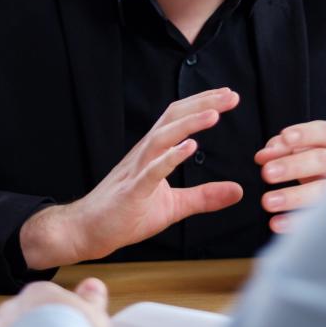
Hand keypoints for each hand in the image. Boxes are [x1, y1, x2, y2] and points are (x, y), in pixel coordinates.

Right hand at [20, 88, 244, 268]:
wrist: (87, 231)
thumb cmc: (126, 214)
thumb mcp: (174, 206)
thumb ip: (204, 197)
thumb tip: (238, 191)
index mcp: (153, 153)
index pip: (179, 119)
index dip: (203, 104)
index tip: (229, 95)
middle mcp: (144, 154)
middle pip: (173, 118)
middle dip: (202, 104)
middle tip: (231, 96)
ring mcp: (136, 171)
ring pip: (162, 137)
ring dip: (189, 124)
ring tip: (214, 114)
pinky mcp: (132, 192)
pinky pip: (152, 170)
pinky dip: (170, 157)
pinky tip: (190, 148)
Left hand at [255, 120, 325, 232]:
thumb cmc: (324, 167)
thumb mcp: (308, 152)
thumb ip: (285, 148)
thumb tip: (264, 155)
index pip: (324, 132)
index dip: (305, 134)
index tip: (284, 138)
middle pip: (323, 160)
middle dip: (293, 166)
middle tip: (266, 173)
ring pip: (324, 191)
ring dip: (294, 196)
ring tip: (268, 201)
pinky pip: (321, 219)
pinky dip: (297, 222)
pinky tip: (276, 223)